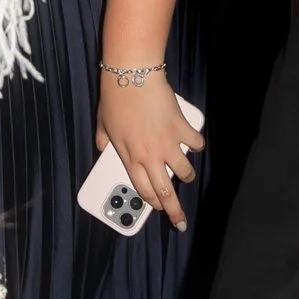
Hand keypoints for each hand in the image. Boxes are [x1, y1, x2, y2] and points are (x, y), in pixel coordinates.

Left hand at [95, 70, 203, 231]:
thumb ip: (104, 141)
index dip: (153, 203)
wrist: (132, 77)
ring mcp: (168, 144)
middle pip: (165, 192)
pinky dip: (196, 145)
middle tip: (180, 221)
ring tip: (186, 175)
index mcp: (130, 158)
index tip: (159, 208)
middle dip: (174, 211)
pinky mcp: (182, 128)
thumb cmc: (115, 99)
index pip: (143, 190)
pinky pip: (196, 144)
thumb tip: (103, 148)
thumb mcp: (102, 125)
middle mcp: (150, 156)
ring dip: (187, 176)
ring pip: (184, 172)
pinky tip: (193, 142)